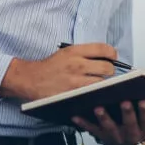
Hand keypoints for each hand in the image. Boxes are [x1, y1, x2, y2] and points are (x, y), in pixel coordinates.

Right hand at [0, 43, 116, 100]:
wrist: (31, 79)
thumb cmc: (50, 66)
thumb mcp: (66, 52)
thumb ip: (84, 53)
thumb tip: (106, 57)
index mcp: (75, 51)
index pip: (103, 49)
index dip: (112, 54)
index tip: (112, 58)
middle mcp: (77, 64)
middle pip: (108, 68)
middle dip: (110, 71)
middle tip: (105, 74)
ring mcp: (76, 81)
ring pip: (102, 83)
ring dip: (104, 85)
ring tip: (99, 85)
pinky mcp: (74, 95)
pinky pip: (93, 95)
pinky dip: (96, 95)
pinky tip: (94, 94)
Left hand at [72, 100, 144, 144]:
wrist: (126, 140)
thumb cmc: (140, 121)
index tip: (143, 100)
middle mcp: (131, 135)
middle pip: (130, 125)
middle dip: (127, 114)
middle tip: (124, 101)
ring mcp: (115, 137)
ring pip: (110, 129)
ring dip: (104, 118)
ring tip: (98, 107)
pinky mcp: (100, 136)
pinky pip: (91, 130)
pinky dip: (83, 123)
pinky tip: (74, 114)